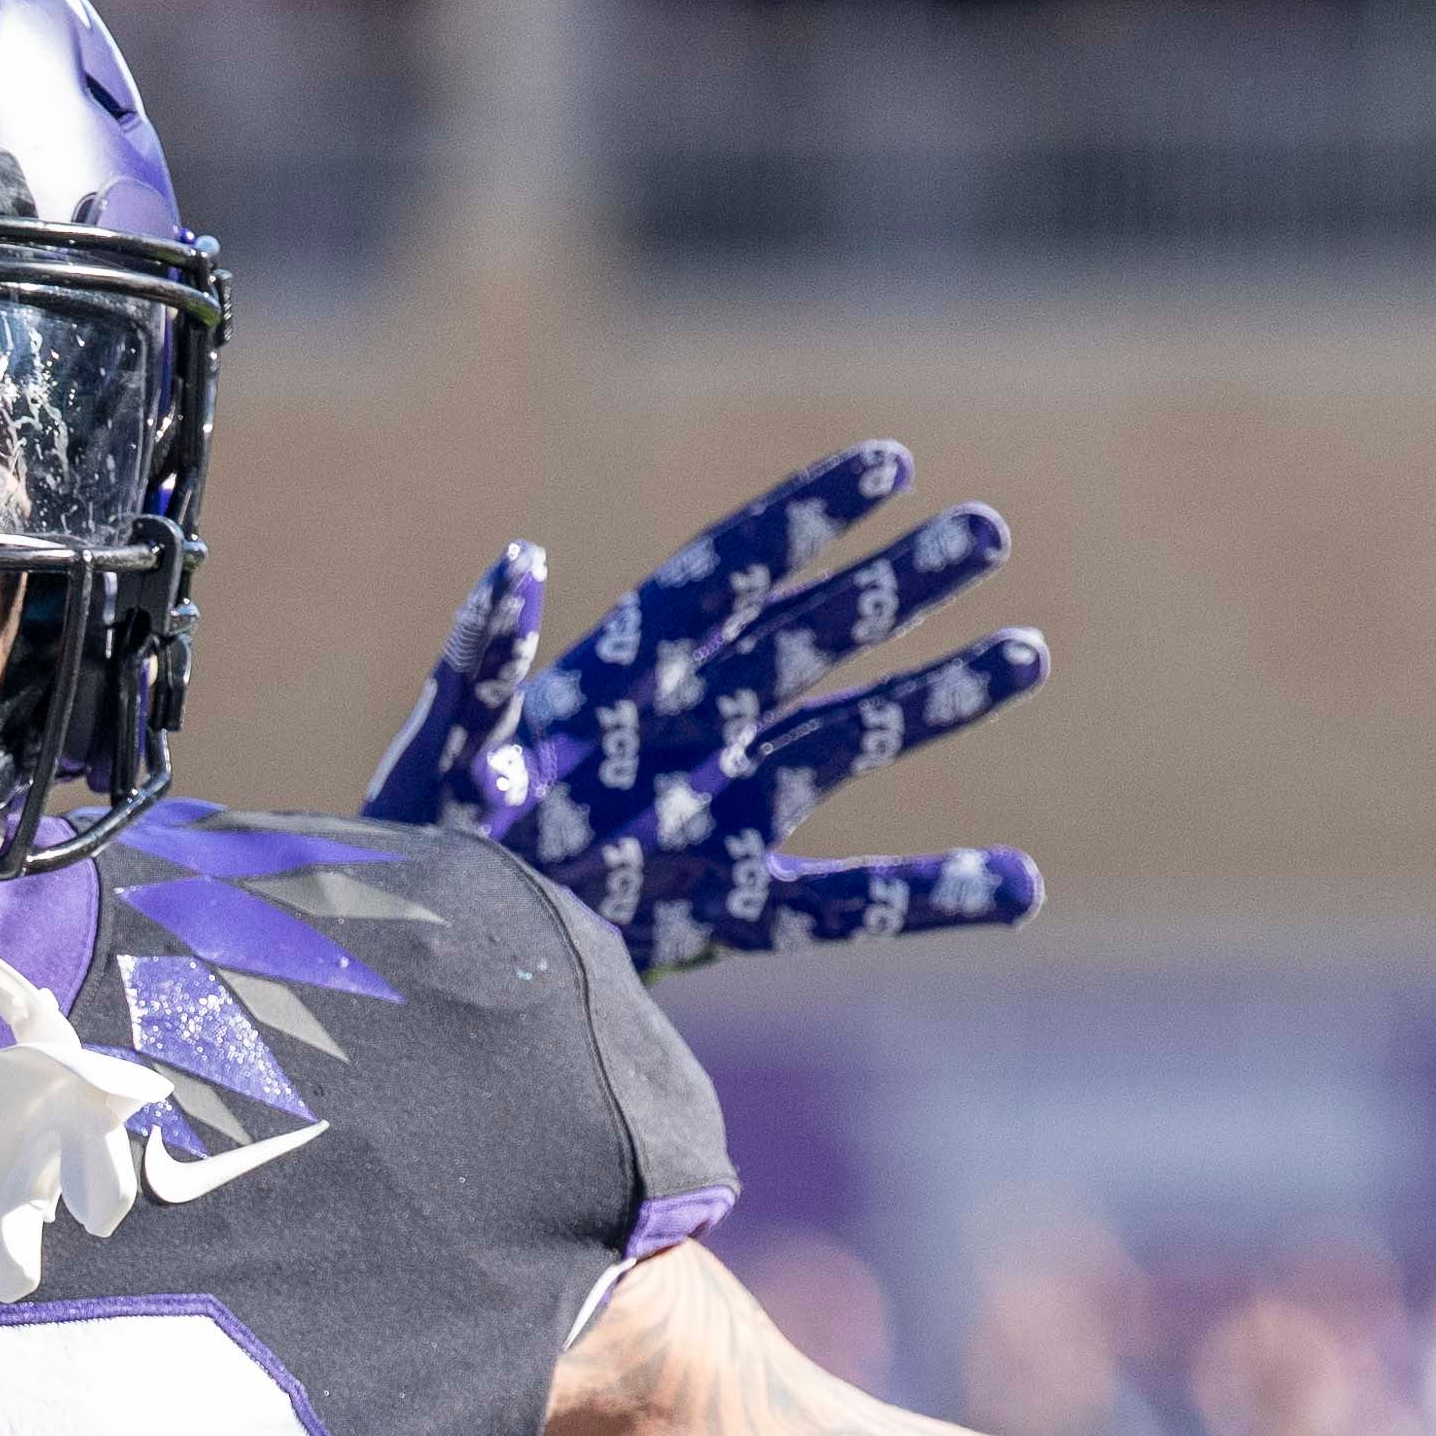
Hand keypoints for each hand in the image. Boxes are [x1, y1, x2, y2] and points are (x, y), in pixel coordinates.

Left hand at [360, 441, 1047, 972]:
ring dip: (931, 701)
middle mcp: (680, 736)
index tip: (889, 465)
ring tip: (1026, 651)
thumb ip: (480, 670)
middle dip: (892, 587)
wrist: (408, 969)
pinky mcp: (721, 914)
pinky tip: (1015, 885)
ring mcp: (709, 821)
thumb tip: (520, 565)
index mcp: (611, 682)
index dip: (801, 520)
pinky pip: (838, 905)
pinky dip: (927, 897)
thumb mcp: (434, 754)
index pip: (724, 579)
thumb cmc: (410, 851)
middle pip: (804, 644)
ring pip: (840, 747)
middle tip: (987, 531)